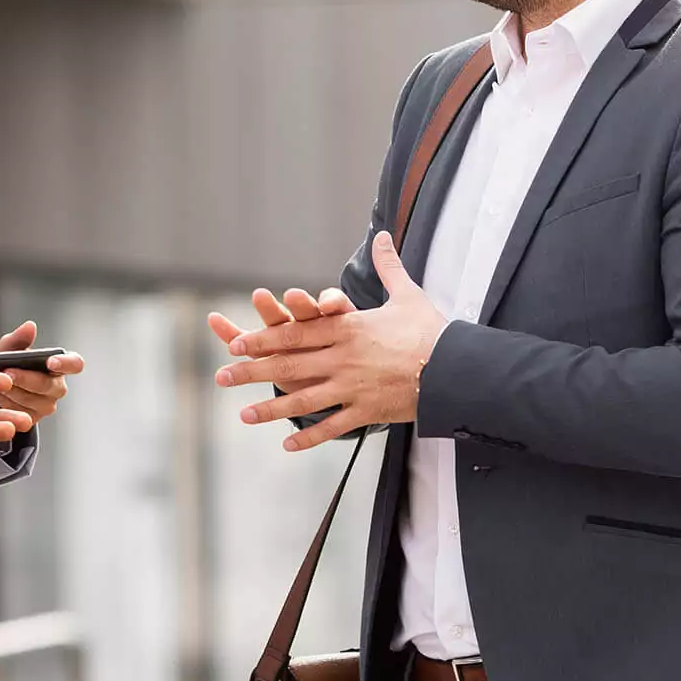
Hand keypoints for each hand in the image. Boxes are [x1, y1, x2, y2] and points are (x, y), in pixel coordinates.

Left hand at [0, 321, 84, 426]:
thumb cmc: (9, 363)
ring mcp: (47, 405)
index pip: (75, 364)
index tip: (51, 361)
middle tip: (8, 373)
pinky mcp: (34, 419)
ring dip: (14, 392)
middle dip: (27, 379)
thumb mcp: (10, 348)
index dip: (65, 363)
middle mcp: (58, 386)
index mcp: (60, 364)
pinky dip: (8, 404)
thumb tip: (30, 326)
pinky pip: (23, 414)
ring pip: (34, 402)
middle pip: (49, 386)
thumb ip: (19, 338)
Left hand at [208, 233, 446, 449]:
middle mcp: (343, 358)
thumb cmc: (431, 331)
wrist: (456, 368)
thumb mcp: (406, 295)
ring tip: (244, 415)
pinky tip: (287, 444)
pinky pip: (332, 426)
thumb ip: (387, 267)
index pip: (296, 333)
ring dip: (272, 409)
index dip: (264, 339)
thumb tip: (383, 236)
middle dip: (253, 372)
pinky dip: (309, 436)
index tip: (238, 343)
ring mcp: (353, 387)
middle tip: (223, 377)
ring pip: (304, 399)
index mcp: (347, 329)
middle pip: (289, 365)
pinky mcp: (367, 411)